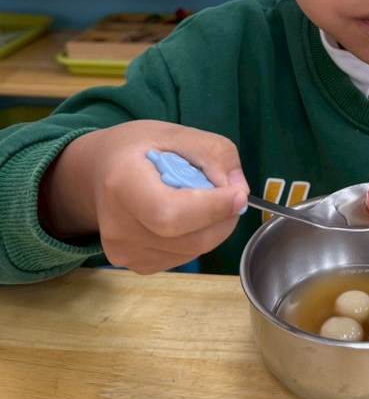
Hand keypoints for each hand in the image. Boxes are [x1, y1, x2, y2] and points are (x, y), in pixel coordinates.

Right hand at [38, 121, 248, 274]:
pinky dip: (197, 238)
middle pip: (188, 239)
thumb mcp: (174, 133)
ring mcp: (123, 252)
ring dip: (213, 228)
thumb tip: (240, 189)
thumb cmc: (136, 149)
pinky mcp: (135, 265)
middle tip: (231, 195)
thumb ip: (213, 153)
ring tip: (201, 199)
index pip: (170, 213)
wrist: (97, 173)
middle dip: (222, 219)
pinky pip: (183, 257)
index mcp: (122, 184)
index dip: (211, 209)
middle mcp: (117, 227)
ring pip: (192, 251)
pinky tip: (185, 215)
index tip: (239, 195)